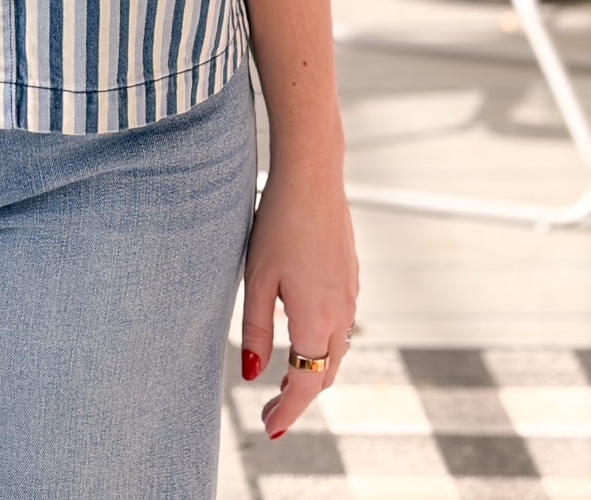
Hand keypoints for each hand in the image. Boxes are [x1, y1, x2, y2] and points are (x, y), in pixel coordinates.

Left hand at [239, 165, 358, 439]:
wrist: (313, 176)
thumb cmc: (277, 224)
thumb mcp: (257, 279)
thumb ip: (257, 330)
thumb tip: (253, 375)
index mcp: (317, 320)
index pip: (306, 384)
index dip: (288, 411)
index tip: (269, 428)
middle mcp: (342, 314)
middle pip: (326, 372)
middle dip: (301, 395)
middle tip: (272, 410)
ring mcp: (351, 294)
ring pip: (336, 349)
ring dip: (315, 369)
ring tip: (286, 377)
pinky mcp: (350, 275)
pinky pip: (341, 324)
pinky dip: (323, 342)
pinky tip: (304, 331)